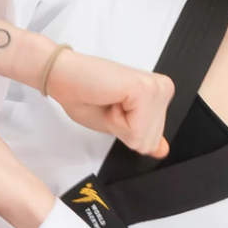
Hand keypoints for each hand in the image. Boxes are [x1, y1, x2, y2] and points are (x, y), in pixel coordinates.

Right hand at [47, 50, 174, 157]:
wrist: (64, 77)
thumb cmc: (85, 96)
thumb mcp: (119, 125)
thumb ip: (143, 136)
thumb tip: (162, 150)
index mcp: (160, 97)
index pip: (153, 142)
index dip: (126, 135)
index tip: (114, 110)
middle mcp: (163, 90)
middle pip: (150, 143)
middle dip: (124, 131)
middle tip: (110, 106)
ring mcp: (157, 89)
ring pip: (143, 139)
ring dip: (119, 126)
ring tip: (110, 102)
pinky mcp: (145, 90)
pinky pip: (135, 131)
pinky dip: (116, 122)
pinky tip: (111, 100)